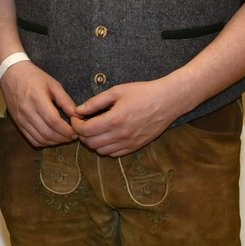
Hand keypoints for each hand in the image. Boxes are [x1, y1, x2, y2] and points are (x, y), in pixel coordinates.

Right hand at [0, 61, 78, 146]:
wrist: (12, 75)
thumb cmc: (34, 77)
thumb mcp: (53, 85)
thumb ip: (66, 101)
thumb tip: (78, 116)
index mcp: (37, 99)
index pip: (54, 121)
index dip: (67, 130)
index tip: (76, 131)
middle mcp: (27, 111)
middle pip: (47, 132)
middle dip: (63, 138)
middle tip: (73, 136)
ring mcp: (21, 119)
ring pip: (40, 139)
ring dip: (54, 142)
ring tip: (64, 138)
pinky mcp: (17, 123)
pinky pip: (31, 139)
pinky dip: (43, 142)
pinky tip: (51, 138)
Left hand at [70, 79, 186, 156]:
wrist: (168, 101)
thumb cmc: (143, 93)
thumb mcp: (117, 91)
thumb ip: (95, 102)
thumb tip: (78, 110)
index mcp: (114, 120)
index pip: (85, 130)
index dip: (76, 124)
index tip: (76, 117)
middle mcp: (121, 134)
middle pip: (91, 143)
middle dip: (82, 133)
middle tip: (83, 123)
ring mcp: (129, 142)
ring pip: (101, 151)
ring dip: (93, 142)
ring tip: (95, 129)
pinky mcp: (136, 146)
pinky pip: (114, 154)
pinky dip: (106, 147)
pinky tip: (107, 136)